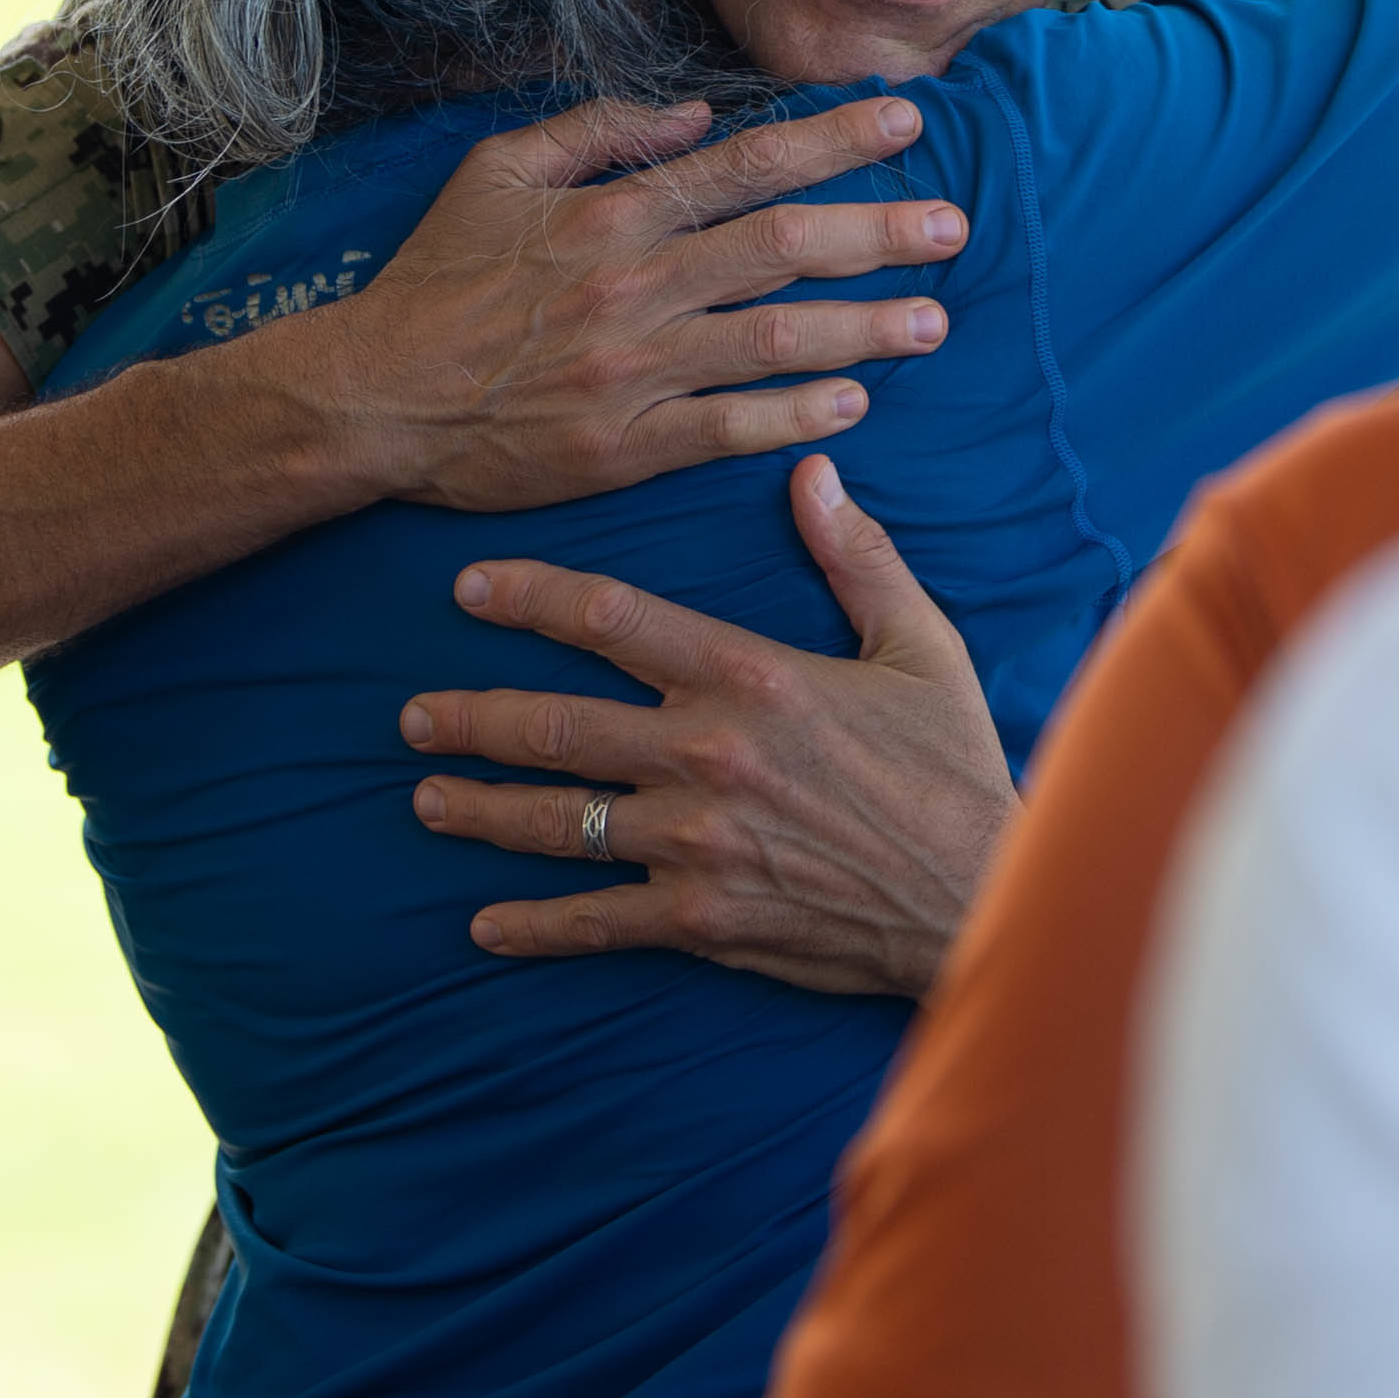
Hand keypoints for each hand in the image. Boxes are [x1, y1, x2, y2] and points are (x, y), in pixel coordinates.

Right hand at [317, 97, 966, 513]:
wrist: (372, 396)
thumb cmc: (432, 281)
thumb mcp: (494, 172)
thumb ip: (596, 131)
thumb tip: (695, 114)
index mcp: (609, 214)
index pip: (746, 165)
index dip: (834, 142)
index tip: (908, 123)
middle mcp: (634, 286)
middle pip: (783, 247)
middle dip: (880, 234)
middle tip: (954, 229)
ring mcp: (633, 370)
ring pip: (774, 340)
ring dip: (863, 329)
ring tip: (932, 323)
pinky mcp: (622, 447)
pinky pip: (728, 429)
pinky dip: (795, 416)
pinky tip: (852, 404)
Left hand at [400, 455, 1018, 997]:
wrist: (986, 893)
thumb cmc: (955, 766)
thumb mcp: (918, 643)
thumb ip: (855, 555)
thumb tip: (813, 471)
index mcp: (751, 676)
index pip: (613, 619)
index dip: (530, 597)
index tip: (470, 587)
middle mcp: (707, 755)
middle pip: (558, 725)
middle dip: (473, 715)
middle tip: (412, 713)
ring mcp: (697, 843)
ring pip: (560, 821)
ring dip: (482, 810)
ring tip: (426, 797)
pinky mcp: (704, 918)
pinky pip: (599, 922)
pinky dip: (536, 926)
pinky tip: (485, 924)